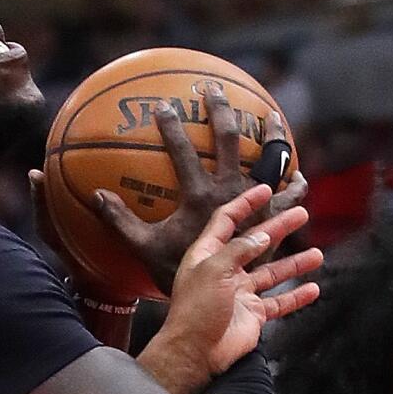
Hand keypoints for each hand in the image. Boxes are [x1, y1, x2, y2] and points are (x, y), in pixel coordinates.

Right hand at [63, 86, 307, 294]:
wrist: (214, 303)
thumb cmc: (175, 273)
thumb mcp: (142, 246)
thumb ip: (118, 220)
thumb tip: (95, 195)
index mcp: (199, 196)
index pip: (182, 151)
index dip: (170, 126)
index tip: (162, 107)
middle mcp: (231, 193)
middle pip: (229, 140)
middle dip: (220, 110)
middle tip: (213, 90)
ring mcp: (257, 205)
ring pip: (273, 158)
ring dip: (272, 134)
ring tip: (270, 117)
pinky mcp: (275, 220)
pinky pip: (292, 194)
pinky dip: (295, 181)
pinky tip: (297, 173)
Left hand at [158, 183, 321, 376]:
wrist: (196, 351)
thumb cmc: (196, 310)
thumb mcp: (214, 270)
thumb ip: (239, 250)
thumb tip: (261, 235)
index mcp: (207, 256)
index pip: (226, 221)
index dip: (244, 204)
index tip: (264, 189)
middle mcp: (224, 271)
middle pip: (255, 244)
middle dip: (277, 228)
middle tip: (301, 214)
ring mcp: (240, 293)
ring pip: (272, 273)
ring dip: (294, 263)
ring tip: (317, 253)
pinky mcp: (253, 314)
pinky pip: (279, 302)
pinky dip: (296, 296)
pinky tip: (313, 288)